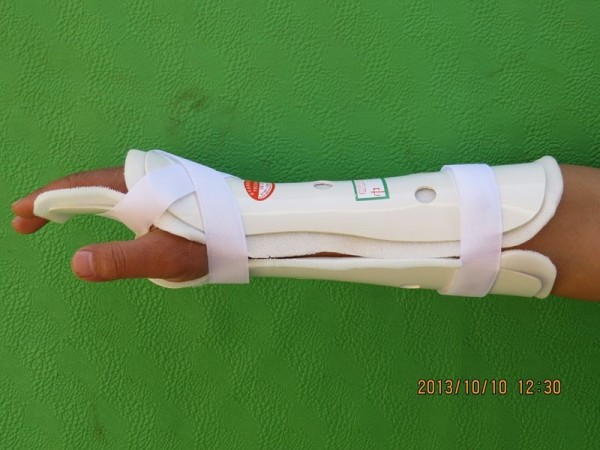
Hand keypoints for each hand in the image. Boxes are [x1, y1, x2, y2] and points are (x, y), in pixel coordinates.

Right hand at [11, 168, 207, 282]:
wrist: (253, 226)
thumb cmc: (209, 241)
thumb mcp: (164, 256)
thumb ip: (120, 260)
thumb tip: (75, 264)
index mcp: (133, 189)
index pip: (77, 191)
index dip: (44, 202)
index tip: (17, 215)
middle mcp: (140, 178)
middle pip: (86, 184)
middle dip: (53, 200)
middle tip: (25, 220)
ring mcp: (155, 181)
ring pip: (104, 185)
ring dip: (75, 198)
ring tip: (55, 215)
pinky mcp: (167, 188)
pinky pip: (122, 189)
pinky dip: (99, 198)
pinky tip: (102, 210)